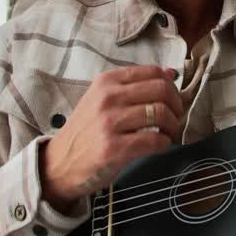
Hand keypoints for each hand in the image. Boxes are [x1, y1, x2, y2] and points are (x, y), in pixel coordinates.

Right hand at [40, 65, 183, 212]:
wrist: (59, 163)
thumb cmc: (85, 131)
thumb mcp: (103, 100)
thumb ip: (135, 86)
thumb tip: (171, 73)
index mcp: (107, 81)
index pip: (153, 72)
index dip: (171, 87)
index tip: (171, 101)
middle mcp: (108, 97)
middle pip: (161, 90)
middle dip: (176, 106)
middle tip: (174, 118)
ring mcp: (109, 122)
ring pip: (160, 114)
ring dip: (172, 126)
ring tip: (168, 134)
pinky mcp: (114, 148)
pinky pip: (155, 140)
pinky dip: (165, 143)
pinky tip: (160, 146)